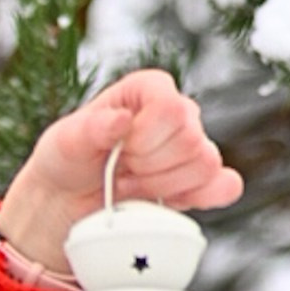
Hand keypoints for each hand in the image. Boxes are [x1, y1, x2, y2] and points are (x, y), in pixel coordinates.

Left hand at [0, 70, 242, 278]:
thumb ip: (89, 129)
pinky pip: (225, 187)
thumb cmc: (68, 160)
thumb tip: (120, 120)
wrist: (69, 200)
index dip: (145, 139)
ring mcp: (192, 146)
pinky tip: (168, 202)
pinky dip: (201, 198)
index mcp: (149, 89)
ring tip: (133, 187)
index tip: (120, 152)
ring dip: (164, 187)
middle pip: (191, 140)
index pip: (172, 108)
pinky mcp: (200, 180)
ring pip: (205, 165)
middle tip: (122, 173)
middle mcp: (178, 112)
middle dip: (150, 168)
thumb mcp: (65, 142)